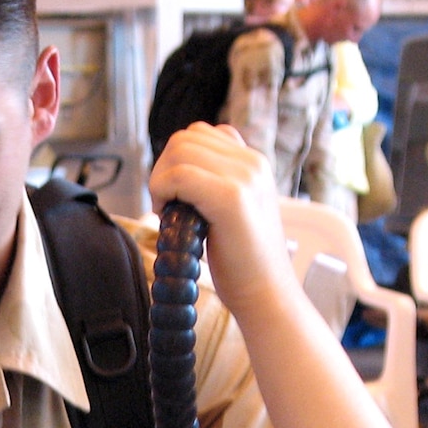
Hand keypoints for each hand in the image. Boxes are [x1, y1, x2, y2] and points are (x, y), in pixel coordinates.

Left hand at [147, 121, 294, 322]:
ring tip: (169, 212)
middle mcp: (252, 162)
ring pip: (179, 151)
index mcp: (254, 162)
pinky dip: (163, 192)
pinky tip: (170, 217)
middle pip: (185, 138)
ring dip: (162, 180)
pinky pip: (179, 176)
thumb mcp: (232, 209)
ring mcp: (244, 177)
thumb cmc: (243, 261)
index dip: (176, 161)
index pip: (200, 134)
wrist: (265, 293)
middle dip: (164, 169)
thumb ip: (214, 183)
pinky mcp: (231, 197)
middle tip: (167, 205)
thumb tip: (176, 171)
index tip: (175, 195)